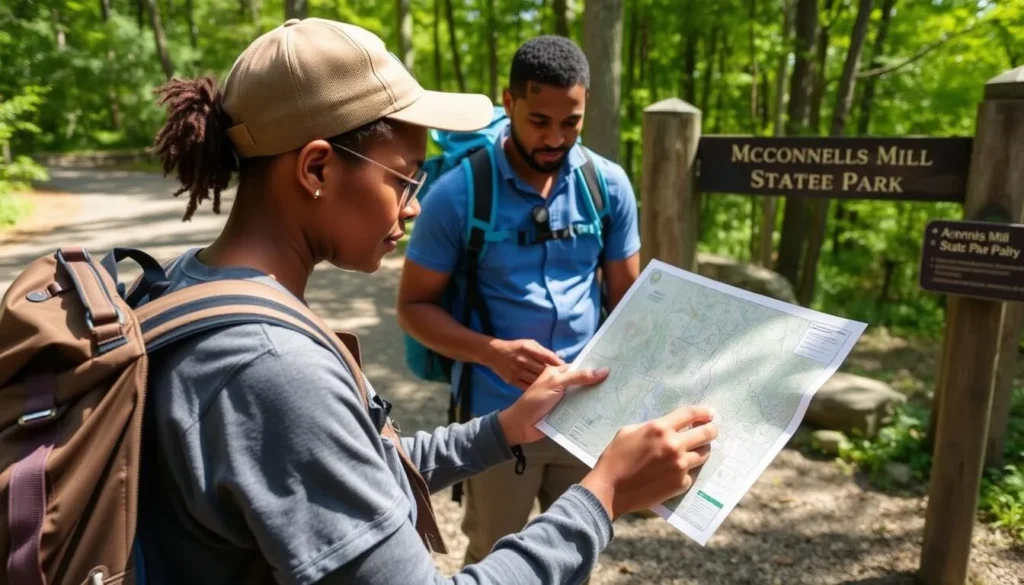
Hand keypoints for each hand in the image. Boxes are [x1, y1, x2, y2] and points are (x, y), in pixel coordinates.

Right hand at [484, 338, 564, 390]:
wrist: (493, 353)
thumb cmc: (515, 347)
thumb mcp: (529, 343)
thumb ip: (543, 351)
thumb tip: (559, 360)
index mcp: (527, 348)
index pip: (547, 356)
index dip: (558, 364)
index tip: (568, 369)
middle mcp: (522, 359)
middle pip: (543, 370)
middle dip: (555, 375)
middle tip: (565, 380)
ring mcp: (516, 371)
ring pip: (536, 380)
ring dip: (547, 384)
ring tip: (556, 387)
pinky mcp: (512, 380)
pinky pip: (527, 387)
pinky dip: (536, 389)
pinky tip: (543, 391)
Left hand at [498, 365, 609, 445]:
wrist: (521, 426)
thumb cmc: (535, 400)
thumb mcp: (556, 384)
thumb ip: (578, 377)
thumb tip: (604, 370)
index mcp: (558, 373)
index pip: (581, 367)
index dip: (596, 368)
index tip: (617, 368)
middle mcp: (563, 385)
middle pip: (585, 383)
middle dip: (600, 385)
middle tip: (623, 384)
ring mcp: (565, 400)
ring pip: (584, 398)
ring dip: (597, 399)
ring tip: (620, 398)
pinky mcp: (567, 414)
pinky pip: (581, 411)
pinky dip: (590, 412)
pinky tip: (607, 413)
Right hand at [579, 406, 716, 520]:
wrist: (610, 489)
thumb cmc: (615, 457)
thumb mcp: (629, 431)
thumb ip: (652, 427)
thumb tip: (669, 427)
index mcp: (660, 428)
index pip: (691, 414)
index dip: (704, 412)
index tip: (710, 414)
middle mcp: (674, 445)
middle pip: (706, 433)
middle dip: (711, 430)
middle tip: (711, 430)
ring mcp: (680, 466)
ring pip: (704, 454)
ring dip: (702, 450)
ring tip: (696, 450)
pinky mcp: (681, 484)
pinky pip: (692, 473)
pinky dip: (688, 470)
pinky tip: (678, 470)